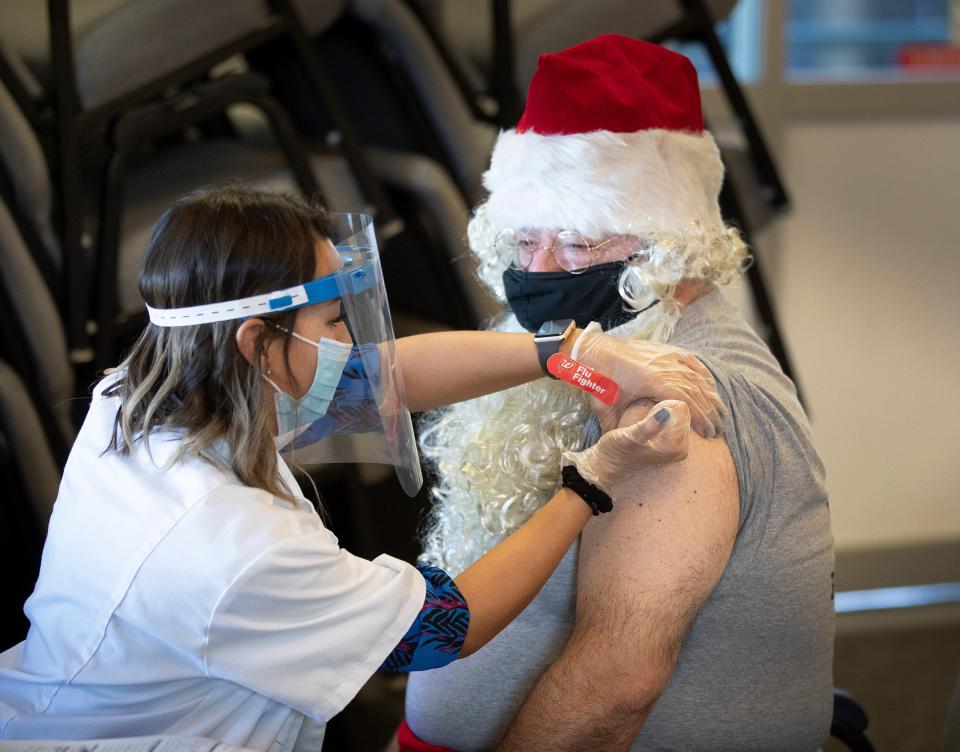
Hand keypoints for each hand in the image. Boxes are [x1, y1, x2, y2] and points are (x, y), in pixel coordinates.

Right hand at [561, 400, 689, 490]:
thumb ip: (647, 427)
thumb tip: (664, 414)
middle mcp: (681, 448)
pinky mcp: (668, 445)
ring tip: (644, 420)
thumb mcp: (628, 437)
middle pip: (681, 412)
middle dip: (663, 408)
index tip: (647, 414)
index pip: (681, 409)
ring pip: (675, 416)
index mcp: (676, 446)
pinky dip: (660, 418)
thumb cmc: (615, 451)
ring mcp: (675, 448)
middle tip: (644, 417)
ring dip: (660, 412)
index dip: (662, 405)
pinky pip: (670, 422)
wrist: (605, 466)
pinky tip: (647, 424)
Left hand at [571, 322, 723, 436]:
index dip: (700, 418)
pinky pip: (691, 361)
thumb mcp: (605, 407)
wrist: (595, 349)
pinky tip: (709, 386)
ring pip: (697, 377)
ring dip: (710, 395)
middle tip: (717, 428)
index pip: (685, 401)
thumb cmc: (600, 379)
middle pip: (696, 391)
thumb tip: (619, 447)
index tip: (707, 433)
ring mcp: (666, 356)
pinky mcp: (665, 349)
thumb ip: (613, 428)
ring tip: (718, 412)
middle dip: (710, 411)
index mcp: (653, 382)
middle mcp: (664, 367)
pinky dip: (703, 374)